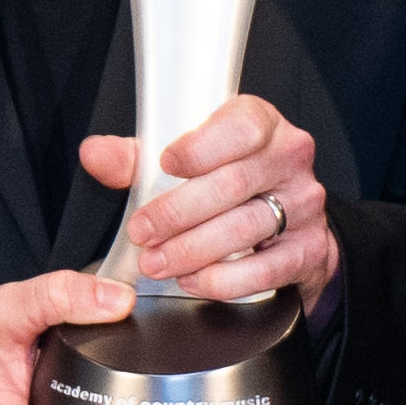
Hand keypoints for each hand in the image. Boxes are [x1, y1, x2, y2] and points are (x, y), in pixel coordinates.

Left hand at [86, 98, 321, 306]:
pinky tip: (193, 280)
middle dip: (176, 213)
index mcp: (262, 124)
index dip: (199, 149)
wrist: (286, 221)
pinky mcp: (309, 249)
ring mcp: (304, 205)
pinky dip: (222, 280)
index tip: (164, 166)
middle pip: (231, 185)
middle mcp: (290, 159)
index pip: (239, 128)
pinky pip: (265, 269)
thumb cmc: (229, 180)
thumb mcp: (185, 160)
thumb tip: (95, 154)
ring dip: (192, 250)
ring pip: (244, 229)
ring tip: (157, 262)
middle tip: (141, 233)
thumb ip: (138, 158)